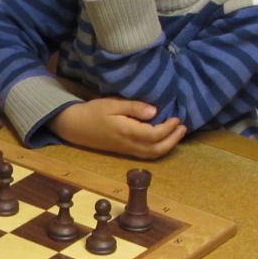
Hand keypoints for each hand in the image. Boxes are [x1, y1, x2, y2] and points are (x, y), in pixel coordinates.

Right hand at [51, 98, 186, 159]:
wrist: (74, 126)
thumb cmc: (92, 112)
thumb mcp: (112, 104)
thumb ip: (133, 107)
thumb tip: (154, 111)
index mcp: (126, 131)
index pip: (154, 134)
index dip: (168, 127)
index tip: (176, 117)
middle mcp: (128, 144)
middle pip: (156, 149)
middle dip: (173, 140)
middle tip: (183, 127)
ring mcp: (126, 150)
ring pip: (152, 154)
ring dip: (168, 145)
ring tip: (177, 133)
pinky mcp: (124, 150)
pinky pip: (146, 154)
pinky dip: (159, 148)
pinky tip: (163, 138)